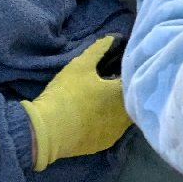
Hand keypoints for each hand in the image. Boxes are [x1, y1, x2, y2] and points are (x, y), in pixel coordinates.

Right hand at [19, 36, 129, 170]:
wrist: (48, 129)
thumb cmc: (66, 93)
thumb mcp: (80, 65)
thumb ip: (99, 49)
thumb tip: (114, 37)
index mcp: (121, 94)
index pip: (134, 80)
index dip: (127, 73)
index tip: (118, 69)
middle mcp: (124, 115)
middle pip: (131, 100)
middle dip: (125, 92)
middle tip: (111, 84)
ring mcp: (116, 132)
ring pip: (124, 117)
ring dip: (118, 108)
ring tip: (104, 101)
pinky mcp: (105, 144)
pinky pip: (113, 130)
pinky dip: (109, 123)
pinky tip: (97, 117)